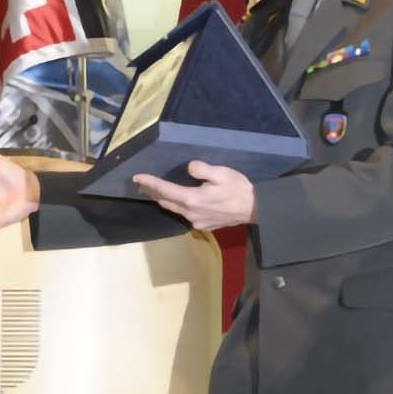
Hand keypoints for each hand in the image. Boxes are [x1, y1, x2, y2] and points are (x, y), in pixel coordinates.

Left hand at [133, 161, 256, 230]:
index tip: (137, 177)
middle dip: (151, 192)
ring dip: (162, 200)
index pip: (165, 190)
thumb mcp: (222, 173)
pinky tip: (175, 201)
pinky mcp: (204, 225)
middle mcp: (190, 213)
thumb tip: (189, 168)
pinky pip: (184, 215)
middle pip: (165, 202)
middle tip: (139, 184)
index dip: (149, 183)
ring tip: (152, 192)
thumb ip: (202, 169)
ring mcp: (196, 222)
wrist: (255, 209)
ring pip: (173, 210)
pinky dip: (175, 206)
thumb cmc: (239, 189)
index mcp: (193, 199)